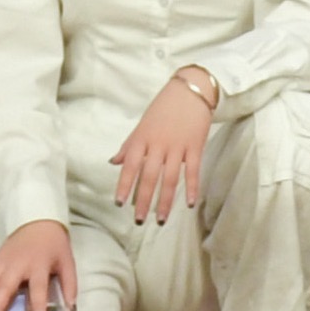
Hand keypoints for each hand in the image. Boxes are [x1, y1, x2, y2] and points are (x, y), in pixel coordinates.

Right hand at [0, 219, 78, 310]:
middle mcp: (17, 264)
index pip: (38, 286)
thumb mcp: (67, 262)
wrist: (38, 221)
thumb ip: (69, 286)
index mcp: (38, 264)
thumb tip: (70, 309)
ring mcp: (3, 261)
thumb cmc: (53, 245)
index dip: (38, 303)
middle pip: (4, 285)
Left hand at [114, 72, 217, 222]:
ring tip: (160, 219)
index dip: (124, 185)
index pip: (130, 165)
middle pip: (149, 176)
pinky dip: (191, 187)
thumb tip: (114, 162)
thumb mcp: (142, 125)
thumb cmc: (163, 107)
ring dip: (165, 200)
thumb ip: (129, 145)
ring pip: (170, 178)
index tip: (119, 203)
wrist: (190, 90)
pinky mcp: (195, 147)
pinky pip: (193, 170)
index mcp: (142, 138)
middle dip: (143, 200)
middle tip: (139, 220)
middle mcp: (158, 144)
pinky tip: (189, 203)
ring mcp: (178, 146)